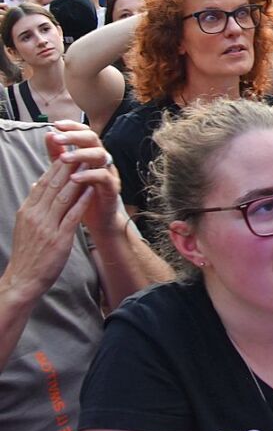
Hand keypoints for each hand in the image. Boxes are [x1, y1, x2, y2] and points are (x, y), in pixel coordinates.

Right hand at [3, 148, 94, 304]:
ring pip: (63, 196)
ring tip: (88, 164)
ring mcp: (47, 227)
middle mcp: (36, 216)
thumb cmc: (28, 253)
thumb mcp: (25, 225)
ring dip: (78, 178)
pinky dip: (82, 200)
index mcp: (27, 211)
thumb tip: (37, 185)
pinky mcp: (59, 238)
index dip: (56, 166)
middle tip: (81, 150)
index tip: (68, 152)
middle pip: (53, 185)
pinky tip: (91, 189)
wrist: (23, 280)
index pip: (43, 183)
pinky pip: (72, 215)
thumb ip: (33, 205)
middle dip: (68, 166)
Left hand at [47, 121, 121, 235]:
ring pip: (100, 155)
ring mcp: (109, 172)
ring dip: (81, 154)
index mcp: (91, 153)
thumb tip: (48, 134)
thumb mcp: (67, 172)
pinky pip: (104, 176)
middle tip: (58, 138)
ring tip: (63, 158)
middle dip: (75, 137)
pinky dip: (89, 175)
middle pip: (93, 139)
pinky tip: (74, 178)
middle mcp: (102, 159)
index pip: (84, 132)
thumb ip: (58, 154)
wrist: (99, 220)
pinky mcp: (112, 187)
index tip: (56, 125)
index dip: (72, 127)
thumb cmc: (83, 195)